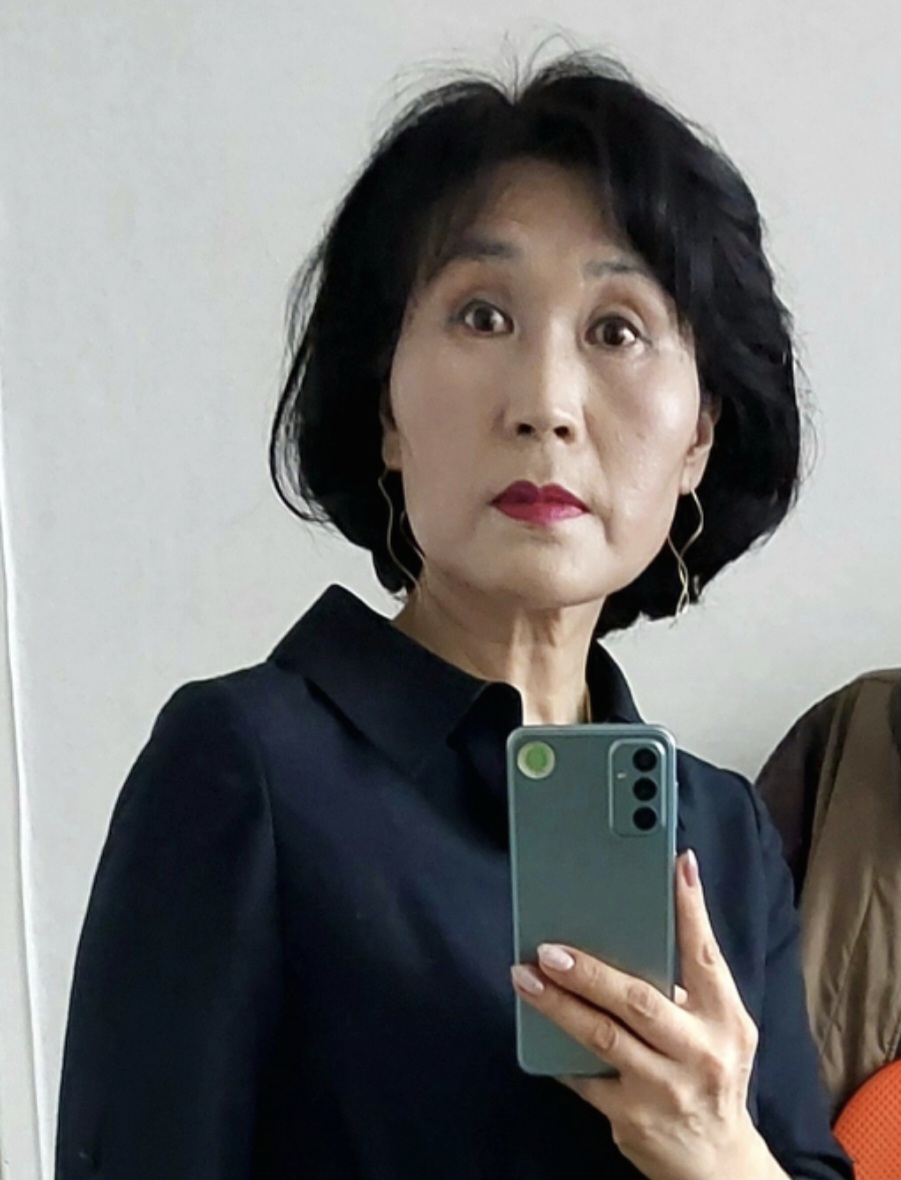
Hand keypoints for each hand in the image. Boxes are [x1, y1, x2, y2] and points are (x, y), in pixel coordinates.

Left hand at [510, 850, 785, 1179]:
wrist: (717, 1164)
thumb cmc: (710, 1074)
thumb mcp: (719, 1029)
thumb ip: (687, 986)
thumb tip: (633, 927)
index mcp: (726, 1019)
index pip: (706, 955)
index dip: (691, 908)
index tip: (675, 863)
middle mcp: (700, 1052)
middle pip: (639, 1000)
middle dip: (590, 971)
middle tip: (549, 948)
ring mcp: (665, 1088)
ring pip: (602, 1037)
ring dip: (557, 1004)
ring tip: (524, 977)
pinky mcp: (632, 1117)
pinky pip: (584, 1076)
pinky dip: (556, 1049)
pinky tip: (534, 1027)